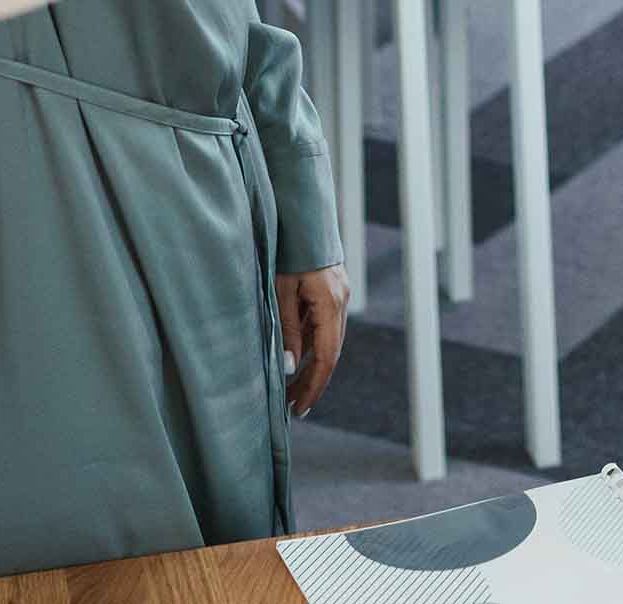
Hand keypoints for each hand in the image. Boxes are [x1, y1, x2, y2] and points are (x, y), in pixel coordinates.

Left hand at [278, 264, 349, 416]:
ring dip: (312, 364)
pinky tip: (296, 356)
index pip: (326, 357)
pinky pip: (324, 325)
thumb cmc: (287, 250)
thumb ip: (287, 329)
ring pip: (328, 339)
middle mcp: (341, 301)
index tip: (300, 408)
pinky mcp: (333, 289)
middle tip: (295, 406)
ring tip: (292, 388)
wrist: (302, 214)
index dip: (314, 385)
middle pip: (330, 352)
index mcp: (330, 303)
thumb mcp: (281, 291)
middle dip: (313, 381)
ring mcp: (340, 294)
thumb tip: (289, 366)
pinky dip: (312, 344)